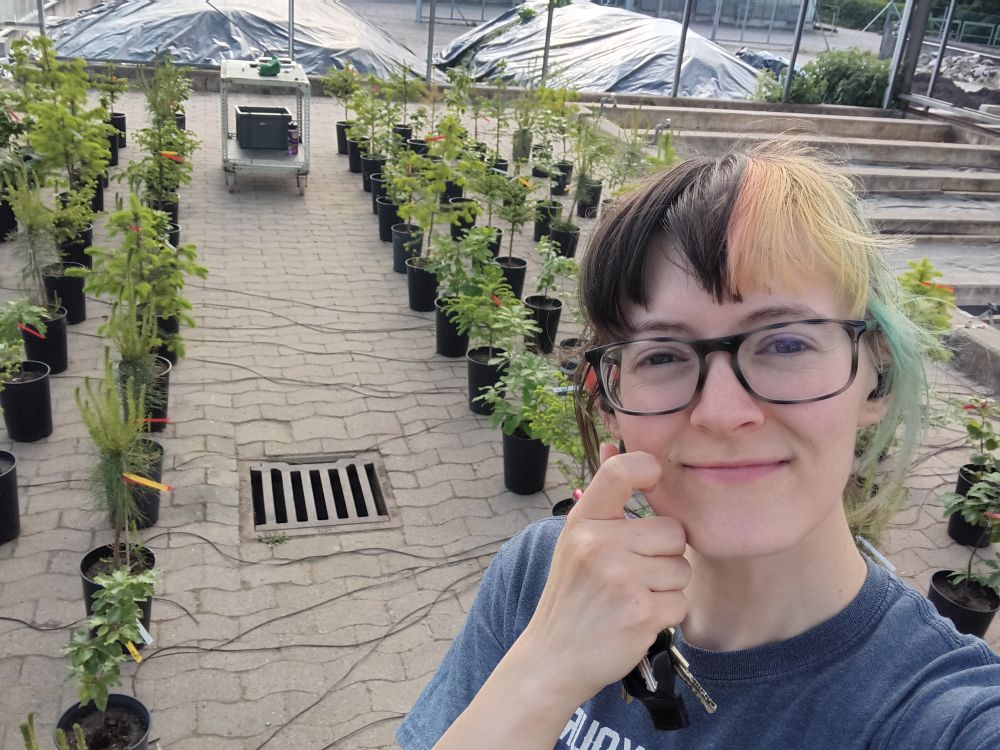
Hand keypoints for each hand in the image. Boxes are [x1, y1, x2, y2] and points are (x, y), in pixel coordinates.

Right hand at [515, 444, 690, 706]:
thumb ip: (603, 498)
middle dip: (664, 556)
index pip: (620, 471)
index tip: (655, 478)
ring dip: (667, 587)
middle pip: (673, 531)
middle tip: (633, 575)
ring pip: (681, 569)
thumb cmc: (573, 595)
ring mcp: (620, 578)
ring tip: (632, 598)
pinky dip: (666, 614)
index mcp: (584, 523)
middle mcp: (599, 544)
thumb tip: (613, 443)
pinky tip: (637, 619)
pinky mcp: (640, 612)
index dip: (647, 467)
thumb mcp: (577, 541)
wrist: (554, 657)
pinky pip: (681, 602)